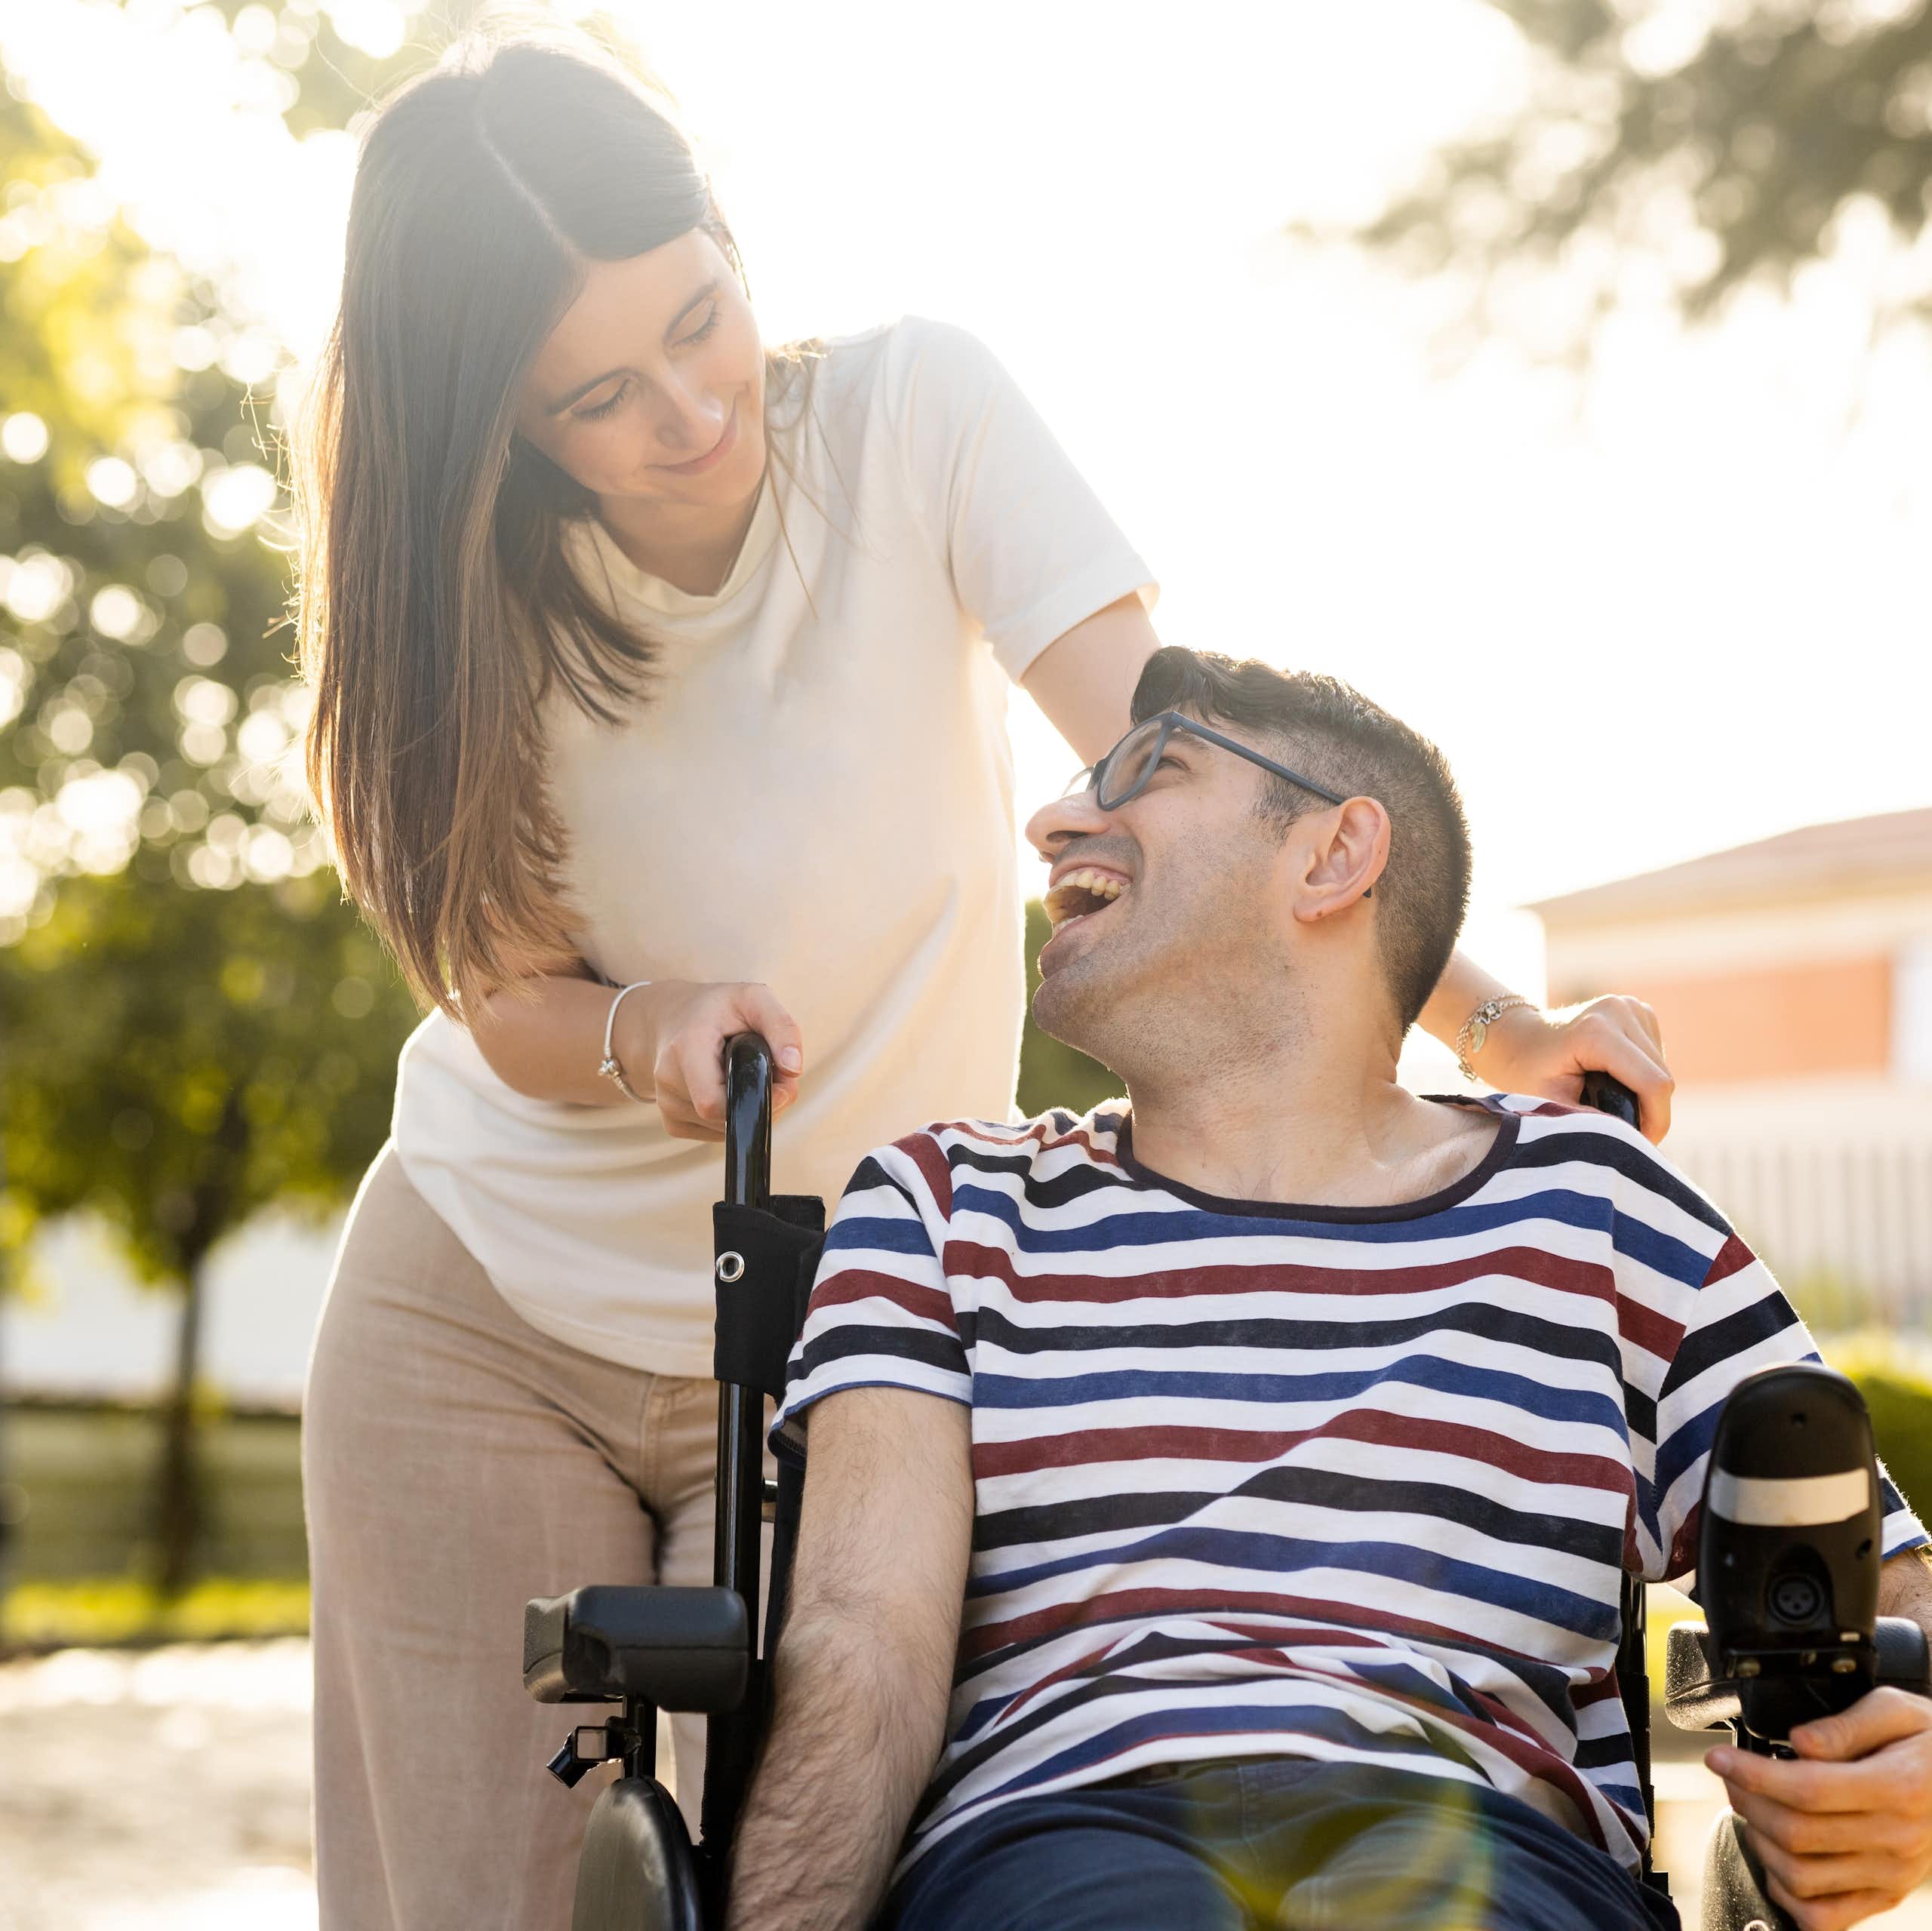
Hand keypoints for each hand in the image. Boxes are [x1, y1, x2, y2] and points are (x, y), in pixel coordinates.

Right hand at [614, 980, 804, 1140]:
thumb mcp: (753, 998)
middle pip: (725, 1118)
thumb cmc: (718, 1008)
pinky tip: (729, 1089)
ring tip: (746, 1076)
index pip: (712, 1102)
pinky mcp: (672, 1122)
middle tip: (771, 1075)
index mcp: (686, 1047)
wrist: (673, 1018)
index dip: (754, 1102)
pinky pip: (714, 1135)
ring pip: (724, 1129)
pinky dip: (732, 1119)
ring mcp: (667, 1105)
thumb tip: (794, 1070)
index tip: (783, 1085)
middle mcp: (669, 1079)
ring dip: (748, 1110)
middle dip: (759, 1103)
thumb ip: (781, 1027)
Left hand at [1472, 996, 1673, 1143]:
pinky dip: (1644, 1075)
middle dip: (1651, 1112)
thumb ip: (1589, 1121)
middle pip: (1662, 1076)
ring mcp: (1630, 1005)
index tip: (1640, 1144)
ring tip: (1614, 1105)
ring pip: (1662, 1067)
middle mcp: (1618, 1010)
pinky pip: (1657, 1054)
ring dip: (1648, 1094)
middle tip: (1625, 1132)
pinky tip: (1616, 1080)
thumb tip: (1629, 1139)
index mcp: (1596, 1032)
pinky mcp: (1638, 1009)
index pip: (1653, 1083)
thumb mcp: (1550, 1103)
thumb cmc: (1526, 1073)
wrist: (1516, 1037)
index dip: (1656, 1121)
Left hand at [1706, 1689, 1931, 1929]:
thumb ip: (1847, 1724)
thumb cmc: (1929, 1743)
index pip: (1808, 1790)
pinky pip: (1826, 1916)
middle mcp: (1895, 1839)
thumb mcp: (1898, 1709)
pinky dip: (1788, 1895)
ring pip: (1802, 1877)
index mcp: (1897, 1789)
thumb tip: (1800, 1741)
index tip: (1718, 1758)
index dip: (1753, 1775)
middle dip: (1747, 1801)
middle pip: (1796, 1834)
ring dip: (1760, 1843)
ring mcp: (1891, 1874)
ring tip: (1751, 1810)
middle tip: (1731, 1776)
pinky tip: (1775, 1861)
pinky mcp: (1886, 1895)